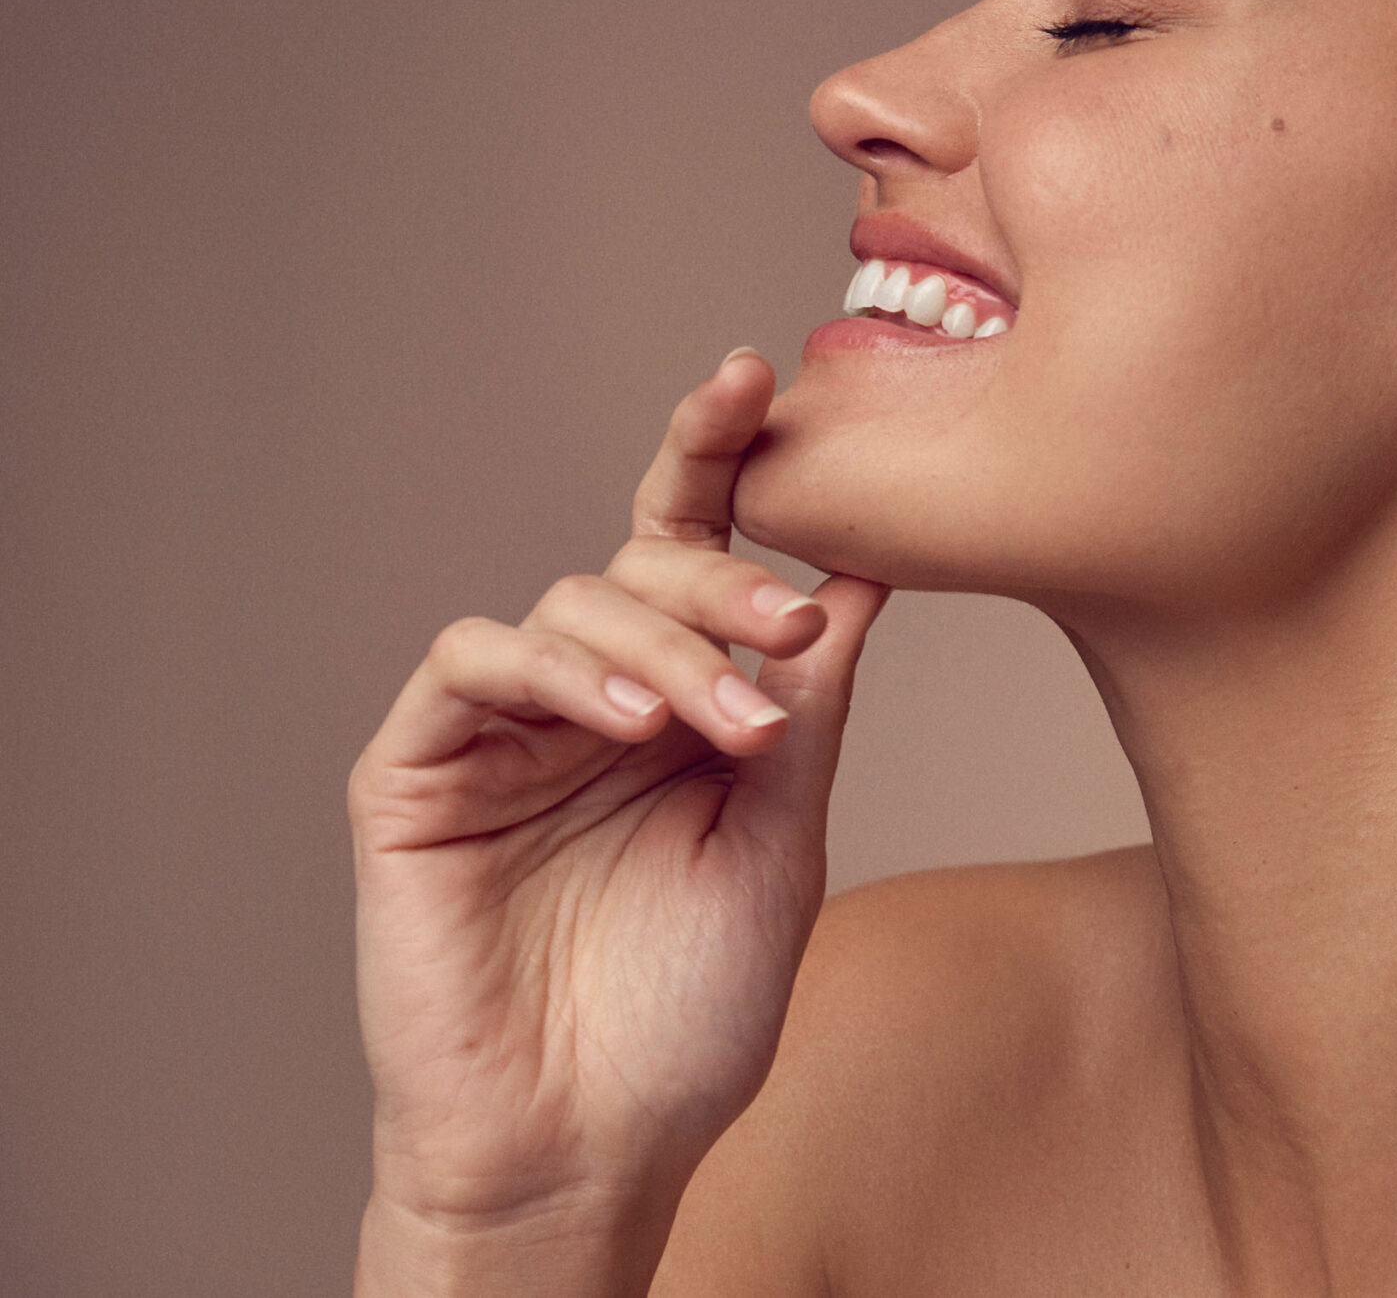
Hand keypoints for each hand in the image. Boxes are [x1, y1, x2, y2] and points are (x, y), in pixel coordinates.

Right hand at [348, 350, 886, 1284]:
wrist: (594, 1140)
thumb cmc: (692, 1007)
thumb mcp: (782, 839)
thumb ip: (806, 707)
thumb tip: (860, 573)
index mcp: (677, 702)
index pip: (694, 549)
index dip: (718, 456)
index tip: (761, 375)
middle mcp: (589, 698)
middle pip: (644, 562)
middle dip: (725, 578)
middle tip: (793, 629)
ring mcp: (500, 730)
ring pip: (569, 603)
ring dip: (660, 643)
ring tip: (723, 723)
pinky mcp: (417, 771)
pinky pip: (473, 664)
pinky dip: (555, 670)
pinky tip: (623, 722)